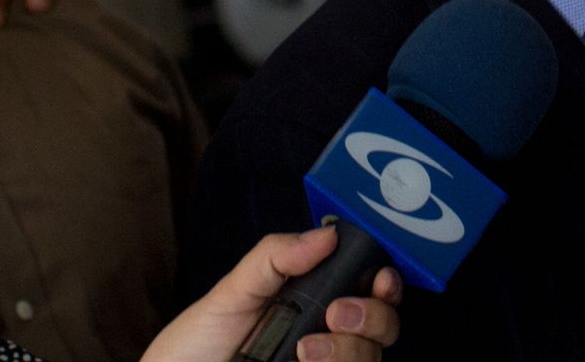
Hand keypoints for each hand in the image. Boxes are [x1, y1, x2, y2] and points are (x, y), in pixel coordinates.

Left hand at [142, 225, 402, 361]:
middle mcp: (329, 336)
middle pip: (384, 325)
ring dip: (348, 350)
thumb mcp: (234, 291)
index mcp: (316, 301)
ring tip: (304, 350)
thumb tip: (325, 235)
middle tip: (336, 314)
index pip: (371, 288)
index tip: (380, 278)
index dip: (386, 282)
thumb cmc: (198, 342)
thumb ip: (276, 257)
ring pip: (370, 358)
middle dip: (373, 316)